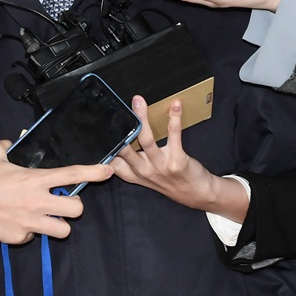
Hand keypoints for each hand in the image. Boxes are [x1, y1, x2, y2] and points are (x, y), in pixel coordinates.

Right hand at [0, 141, 112, 241]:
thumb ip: (9, 145)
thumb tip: (14, 142)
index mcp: (34, 179)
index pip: (72, 175)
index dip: (94, 172)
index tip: (108, 171)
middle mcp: (36, 202)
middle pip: (77, 210)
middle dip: (73, 206)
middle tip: (62, 202)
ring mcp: (29, 223)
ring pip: (63, 230)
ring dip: (58, 223)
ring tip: (46, 217)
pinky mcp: (19, 237)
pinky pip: (34, 237)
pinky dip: (30, 231)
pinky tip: (17, 222)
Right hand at [111, 96, 248, 220]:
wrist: (197, 194)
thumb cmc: (168, 181)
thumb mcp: (144, 177)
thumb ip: (129, 162)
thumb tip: (116, 138)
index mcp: (133, 174)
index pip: (111, 161)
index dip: (104, 146)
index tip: (98, 127)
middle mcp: (144, 171)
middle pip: (125, 148)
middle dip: (119, 128)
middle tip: (115, 110)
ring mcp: (160, 166)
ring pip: (146, 140)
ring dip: (142, 118)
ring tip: (138, 101)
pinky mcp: (177, 161)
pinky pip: (174, 135)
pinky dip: (174, 118)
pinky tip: (176, 105)